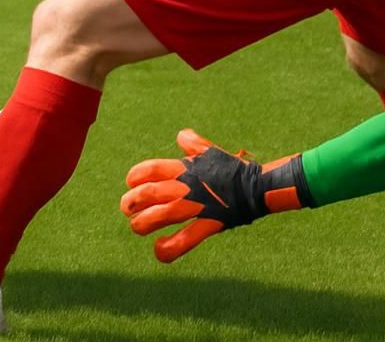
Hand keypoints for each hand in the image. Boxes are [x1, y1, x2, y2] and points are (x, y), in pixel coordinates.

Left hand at [121, 129, 302, 262]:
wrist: (257, 186)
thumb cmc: (232, 168)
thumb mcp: (211, 151)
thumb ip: (193, 143)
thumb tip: (182, 135)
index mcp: (184, 167)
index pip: (149, 169)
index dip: (135, 177)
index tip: (131, 184)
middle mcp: (185, 186)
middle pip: (148, 193)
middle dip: (132, 202)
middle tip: (127, 209)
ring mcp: (196, 206)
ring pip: (160, 216)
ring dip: (143, 224)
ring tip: (137, 227)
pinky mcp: (208, 224)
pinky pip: (185, 240)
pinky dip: (169, 248)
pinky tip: (159, 249)